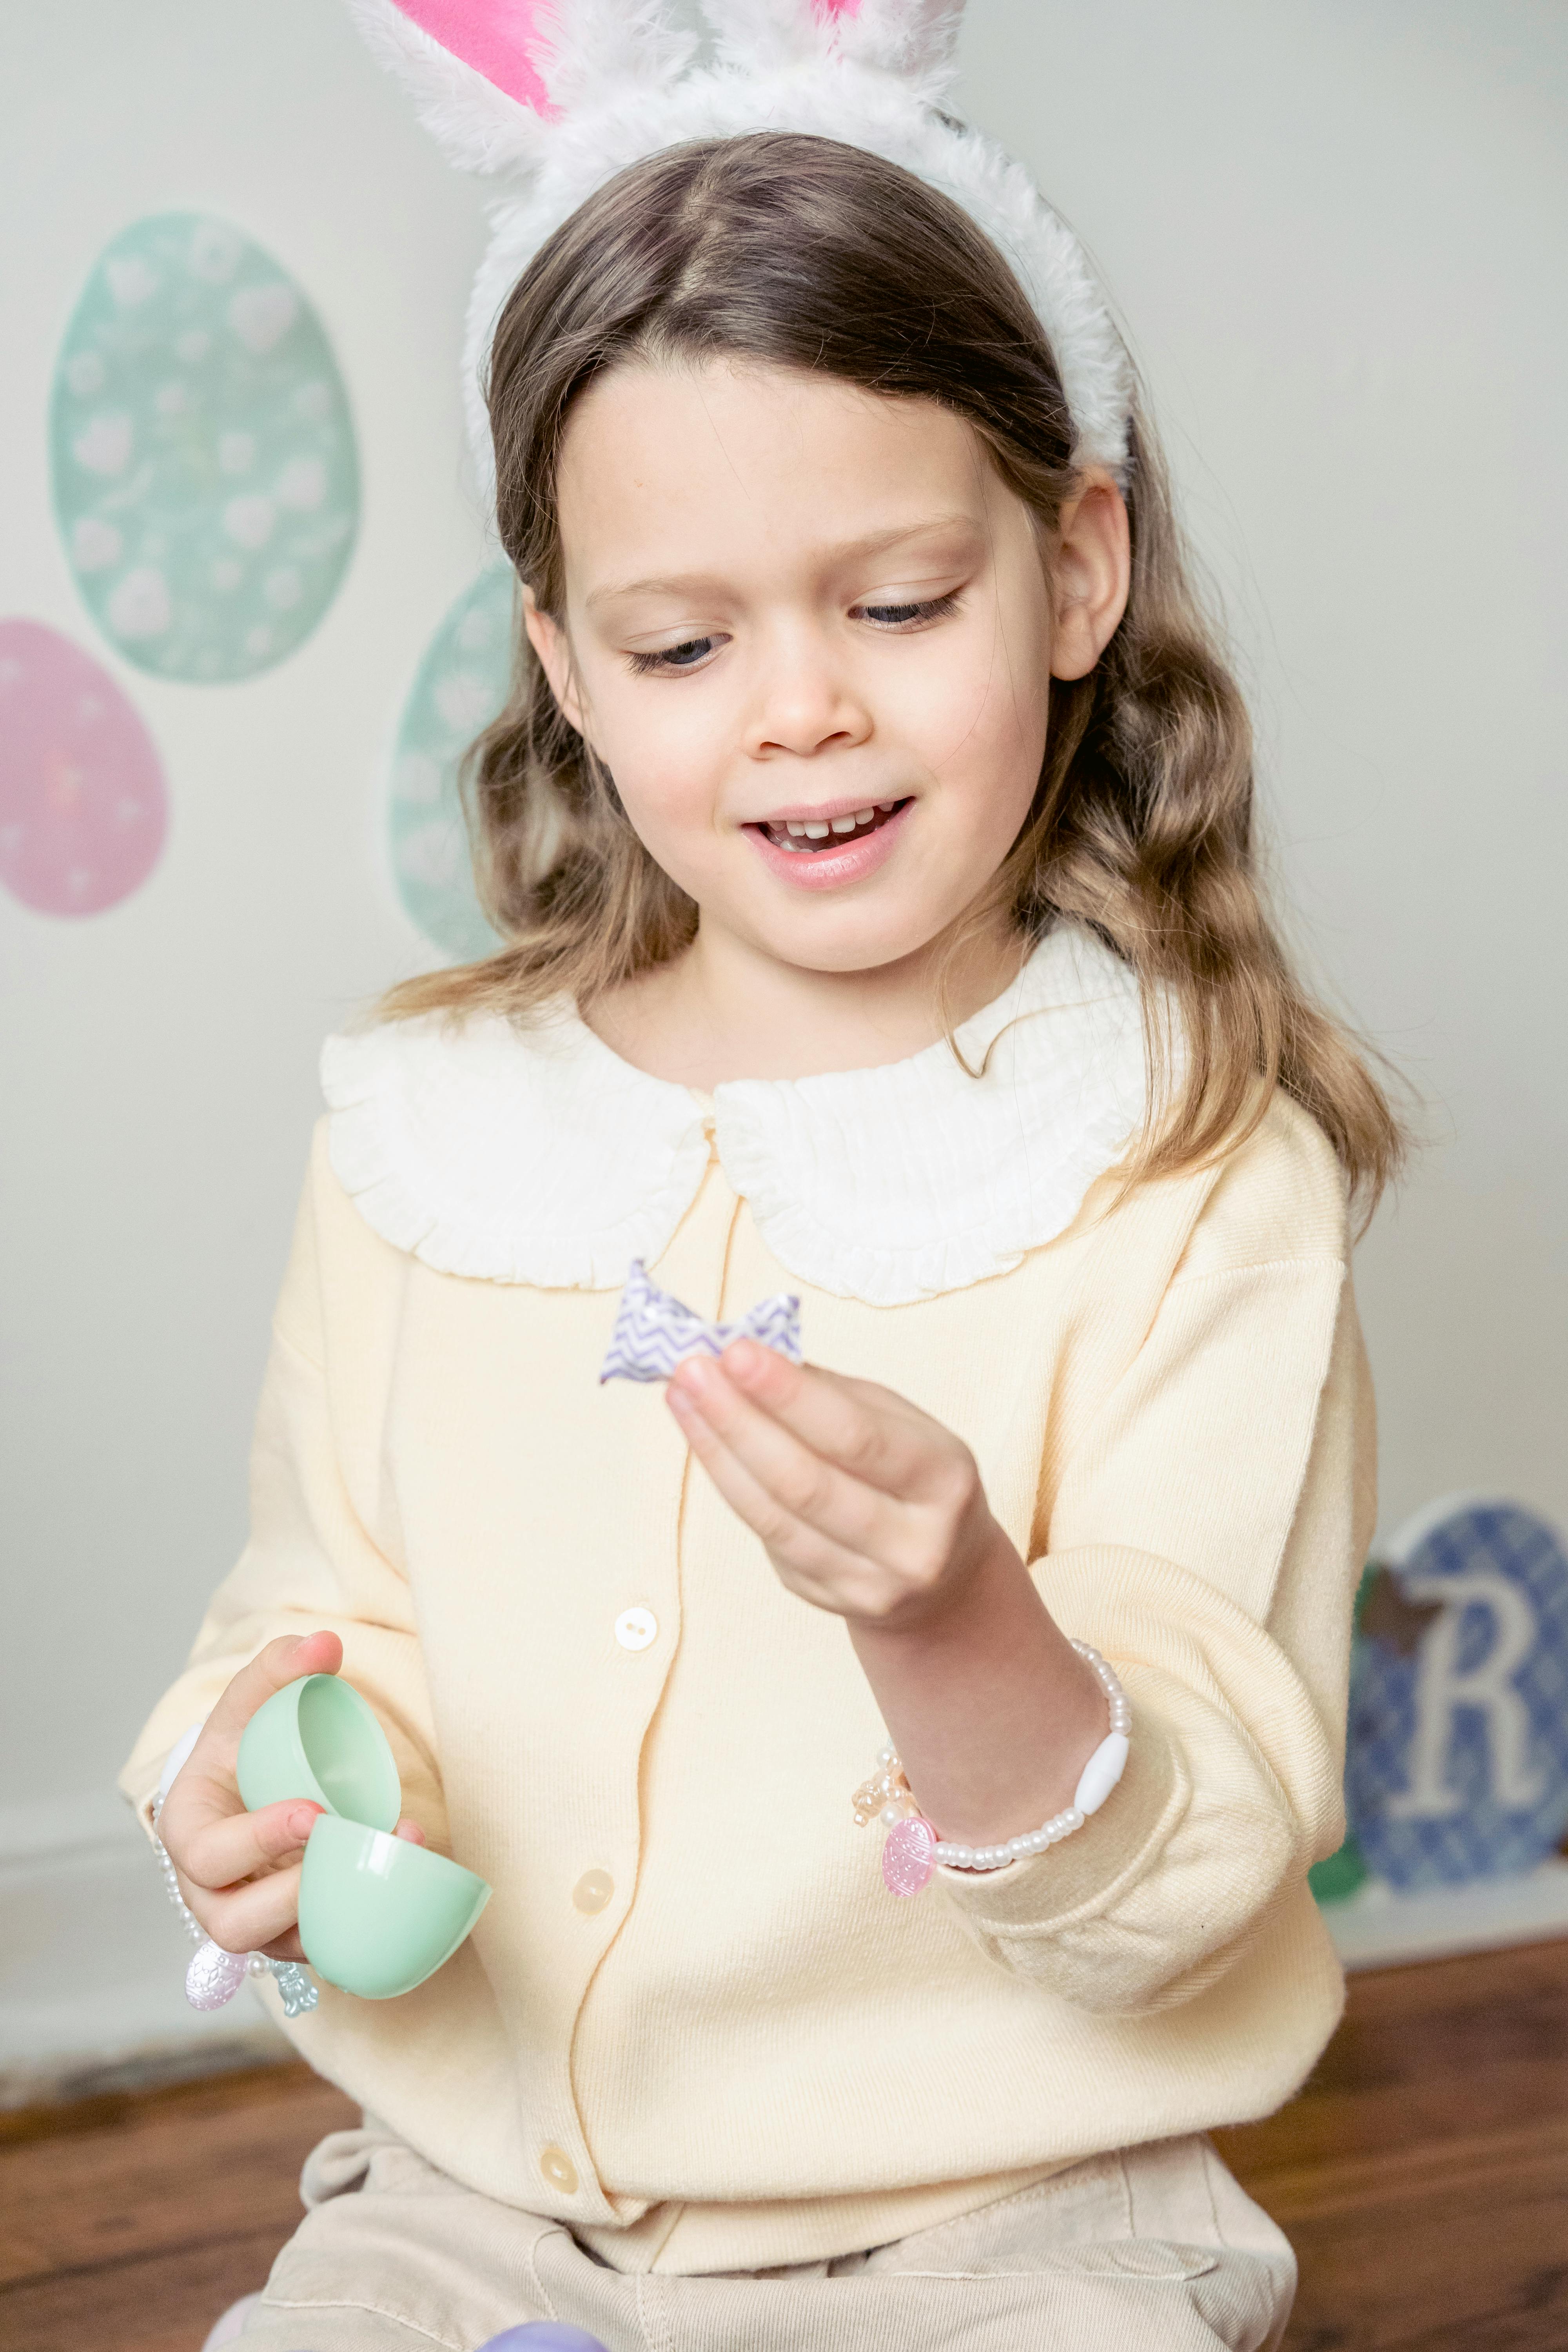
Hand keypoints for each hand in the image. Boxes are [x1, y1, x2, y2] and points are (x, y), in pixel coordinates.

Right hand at [157, 1632, 424, 1962]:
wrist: (247, 1792)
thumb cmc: (241, 1750)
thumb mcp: (248, 1705)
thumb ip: (278, 1669)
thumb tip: (325, 1643)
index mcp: (188, 1834)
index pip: (207, 1853)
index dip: (254, 1842)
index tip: (313, 1814)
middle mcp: (208, 1893)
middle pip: (234, 1922)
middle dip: (291, 1894)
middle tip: (350, 1846)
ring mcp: (250, 1922)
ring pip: (279, 1947)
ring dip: (334, 1914)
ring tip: (391, 1862)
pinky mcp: (289, 1937)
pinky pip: (318, 1949)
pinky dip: (357, 1925)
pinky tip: (402, 1889)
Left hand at [665, 1339, 1019, 1628]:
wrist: (947, 1579)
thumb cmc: (914, 1478)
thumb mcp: (901, 1424)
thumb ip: (832, 1394)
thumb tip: (749, 1359)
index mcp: (943, 1481)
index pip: (855, 1436)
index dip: (789, 1395)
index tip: (736, 1352)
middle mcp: (913, 1543)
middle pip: (805, 1483)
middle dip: (738, 1421)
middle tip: (692, 1372)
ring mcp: (869, 1584)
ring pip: (774, 1517)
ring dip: (718, 1451)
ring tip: (683, 1398)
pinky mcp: (827, 1601)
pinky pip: (766, 1537)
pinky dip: (728, 1483)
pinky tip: (705, 1441)